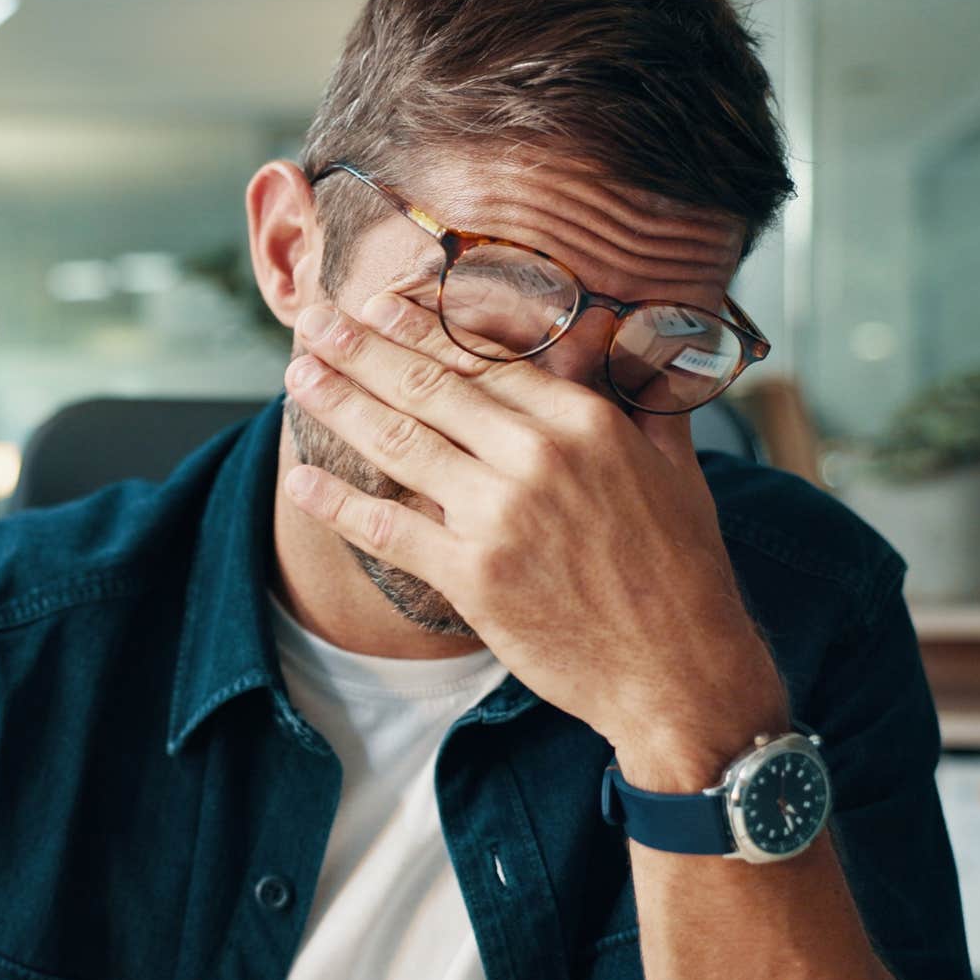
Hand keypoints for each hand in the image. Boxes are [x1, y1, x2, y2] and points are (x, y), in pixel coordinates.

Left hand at [282, 293, 788, 789]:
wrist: (679, 673)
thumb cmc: (681, 572)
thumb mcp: (676, 468)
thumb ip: (642, 400)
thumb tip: (630, 343)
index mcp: (584, 422)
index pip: (484, 359)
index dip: (422, 329)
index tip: (381, 306)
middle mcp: (536, 457)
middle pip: (428, 387)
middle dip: (362, 348)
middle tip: (315, 323)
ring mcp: (498, 516)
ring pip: (399, 442)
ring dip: (339, 402)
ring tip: (298, 375)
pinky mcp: (471, 576)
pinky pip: (387, 528)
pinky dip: (336, 503)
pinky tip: (298, 480)